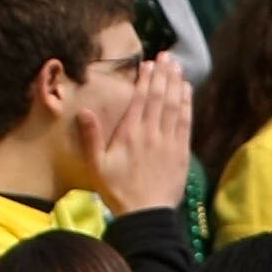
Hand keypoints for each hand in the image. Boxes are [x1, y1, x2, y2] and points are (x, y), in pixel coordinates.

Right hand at [76, 54, 190, 214]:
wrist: (147, 214)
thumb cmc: (117, 190)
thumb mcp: (96, 166)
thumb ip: (90, 137)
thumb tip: (84, 110)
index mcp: (131, 134)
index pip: (141, 100)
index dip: (146, 80)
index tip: (149, 64)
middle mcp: (152, 134)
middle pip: (160, 98)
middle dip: (163, 75)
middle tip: (166, 56)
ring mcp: (169, 142)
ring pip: (175, 106)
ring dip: (176, 85)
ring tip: (177, 67)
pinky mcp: (181, 151)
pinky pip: (186, 122)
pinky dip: (187, 104)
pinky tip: (187, 92)